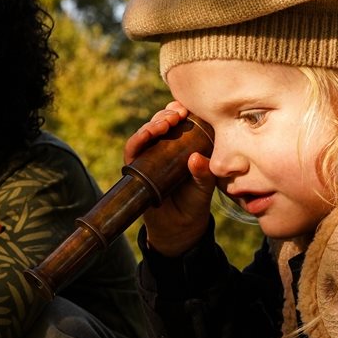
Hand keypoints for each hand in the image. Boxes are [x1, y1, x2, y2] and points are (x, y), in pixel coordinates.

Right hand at [124, 104, 216, 257]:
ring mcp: (148, 157)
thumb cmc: (194, 202)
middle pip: (161, 122)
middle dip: (167, 114)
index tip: (187, 108)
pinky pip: (132, 150)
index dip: (180, 111)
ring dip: (153, 124)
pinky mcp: (136, 168)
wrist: (179, 228)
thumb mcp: (205, 186)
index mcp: (182, 145)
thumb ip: (204, 173)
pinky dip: (137, 140)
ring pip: (146, 132)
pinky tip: (146, 134)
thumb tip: (196, 158)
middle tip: (178, 115)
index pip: (179, 121)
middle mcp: (164, 148)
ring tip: (165, 123)